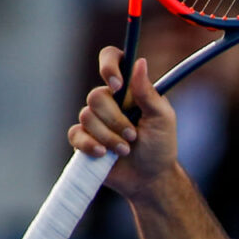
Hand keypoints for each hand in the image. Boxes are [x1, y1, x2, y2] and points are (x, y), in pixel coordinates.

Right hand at [70, 47, 179, 197]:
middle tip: (133, 135)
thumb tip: (140, 63)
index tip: (117, 85)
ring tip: (126, 150)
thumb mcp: (162, 118)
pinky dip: (91, 145)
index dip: (108, 65)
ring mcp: (95, 120)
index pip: (112, 60)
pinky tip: (104, 155)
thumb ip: (148, 93)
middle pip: (96, 96)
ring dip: (108, 137)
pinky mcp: (84, 139)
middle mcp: (109, 101)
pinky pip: (76, 134)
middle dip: (115, 120)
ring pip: (86, 116)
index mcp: (128, 90)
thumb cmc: (160, 146)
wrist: (150, 178)